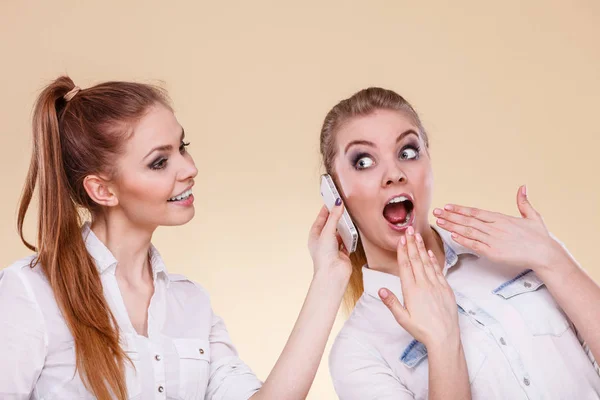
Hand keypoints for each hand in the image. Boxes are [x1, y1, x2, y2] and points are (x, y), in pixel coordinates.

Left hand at [308, 201, 351, 279]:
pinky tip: (353, 231)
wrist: (333, 274)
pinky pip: (347, 241)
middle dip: (337, 217)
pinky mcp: (343, 252)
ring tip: (350, 217)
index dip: (326, 209)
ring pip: (340, 232)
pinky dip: (350, 236)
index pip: (321, 218)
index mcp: (315, 236)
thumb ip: (334, 217)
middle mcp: (323, 241)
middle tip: (343, 206)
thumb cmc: (324, 257)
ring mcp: (333, 247)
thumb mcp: (327, 232)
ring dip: (345, 227)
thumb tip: (338, 203)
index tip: (333, 200)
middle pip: (331, 225)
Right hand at [379, 227, 459, 347]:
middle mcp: (424, 285)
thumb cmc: (422, 330)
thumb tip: (381, 289)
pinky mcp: (445, 289)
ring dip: (421, 248)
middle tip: (409, 230)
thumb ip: (392, 302)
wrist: (445, 337)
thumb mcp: (402, 319)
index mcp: (412, 291)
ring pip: (427, 262)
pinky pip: (438, 270)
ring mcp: (436, 285)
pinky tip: (430, 253)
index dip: (403, 252)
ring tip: (418, 236)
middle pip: (416, 260)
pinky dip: (433, 260)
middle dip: (412, 244)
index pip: (406, 266)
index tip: (401, 240)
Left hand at [433, 185, 569, 273]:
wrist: (545, 254)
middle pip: (468, 220)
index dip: (460, 209)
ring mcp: (493, 240)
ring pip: (469, 231)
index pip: (476, 212)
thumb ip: (524, 202)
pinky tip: (453, 236)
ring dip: (453, 226)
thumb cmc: (539, 237)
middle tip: (435, 212)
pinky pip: (475, 246)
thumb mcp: (532, 216)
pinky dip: (464, 240)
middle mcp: (495, 228)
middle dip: (450, 216)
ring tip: (440, 222)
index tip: (447, 206)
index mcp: (501, 218)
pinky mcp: (494, 253)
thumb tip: (523, 187)